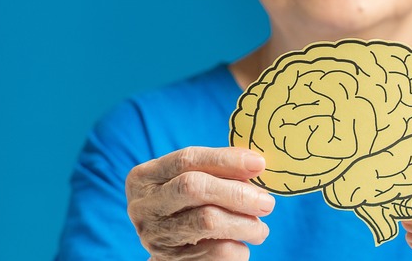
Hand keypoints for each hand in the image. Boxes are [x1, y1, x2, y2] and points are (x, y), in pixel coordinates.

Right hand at [125, 146, 274, 259]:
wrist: (171, 250)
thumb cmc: (186, 206)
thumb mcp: (192, 182)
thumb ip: (217, 170)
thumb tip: (255, 164)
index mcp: (144, 177)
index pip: (187, 159)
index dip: (226, 159)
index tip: (259, 163)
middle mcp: (144, 206)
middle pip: (194, 187)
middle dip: (237, 192)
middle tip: (267, 202)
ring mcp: (154, 236)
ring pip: (208, 221)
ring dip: (245, 224)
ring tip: (261, 228)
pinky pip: (215, 251)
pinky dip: (238, 248)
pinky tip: (243, 245)